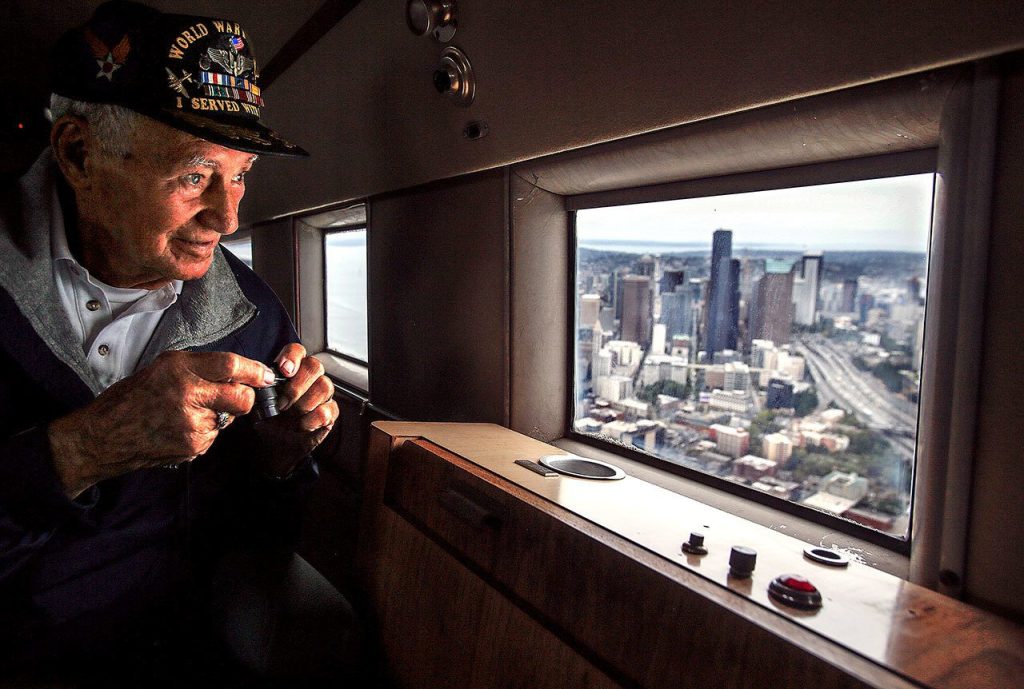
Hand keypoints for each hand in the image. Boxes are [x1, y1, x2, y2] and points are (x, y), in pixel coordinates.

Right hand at [48, 351, 276, 497]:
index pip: (230, 365)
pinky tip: (179, 428)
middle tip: (235, 396)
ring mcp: (190, 424)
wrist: (104, 436)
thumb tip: (238, 372)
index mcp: (179, 369)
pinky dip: (203, 431)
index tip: (266, 374)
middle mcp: (187, 395)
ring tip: (186, 413)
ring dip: (217, 415)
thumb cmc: (132, 398)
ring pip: (227, 418)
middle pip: (241, 397)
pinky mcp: (191, 446)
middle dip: (245, 397)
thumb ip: (200, 367)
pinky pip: (212, 435)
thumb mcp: (163, 367)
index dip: (254, 370)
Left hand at [252, 343, 338, 477]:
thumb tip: (262, 380)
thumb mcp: (258, 403)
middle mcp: (310, 379)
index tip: (284, 371)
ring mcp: (323, 395)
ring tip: (290, 416)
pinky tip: (301, 426)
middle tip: (282, 403)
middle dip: (296, 386)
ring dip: (303, 404)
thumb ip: (262, 389)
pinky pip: (328, 409)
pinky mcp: (330, 413)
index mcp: (292, 371)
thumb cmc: (269, 421)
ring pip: (324, 386)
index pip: (298, 351)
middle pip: (315, 366)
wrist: (276, 446)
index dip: (293, 357)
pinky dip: (312, 420)